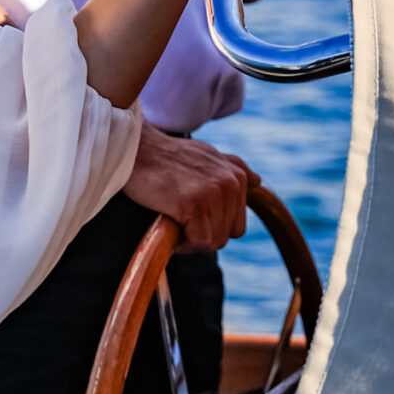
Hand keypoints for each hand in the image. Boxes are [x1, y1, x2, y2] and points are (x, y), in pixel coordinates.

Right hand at [123, 125, 255, 249]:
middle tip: (179, 219)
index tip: (190, 215)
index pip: (236, 223)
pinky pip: (199, 241)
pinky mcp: (195, 204)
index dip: (212, 225)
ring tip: (172, 219)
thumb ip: (233, 167)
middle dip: (204, 234)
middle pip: (227, 234)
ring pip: (213, 241)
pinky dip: (183, 243)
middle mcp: (231, 183)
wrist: (136, 149)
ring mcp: (214, 193)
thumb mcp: (207, 154)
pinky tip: (169, 225)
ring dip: (192, 239)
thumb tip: (257, 181)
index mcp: (237, 176)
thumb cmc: (167, 155)